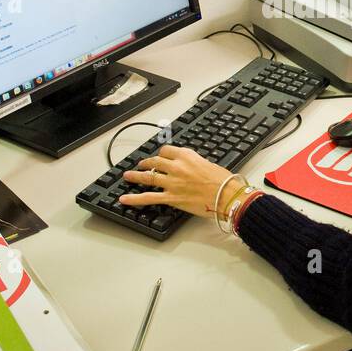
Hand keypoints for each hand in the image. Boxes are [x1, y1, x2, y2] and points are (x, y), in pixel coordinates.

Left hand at [118, 145, 245, 218]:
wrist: (227, 195)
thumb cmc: (223, 182)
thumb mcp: (208, 164)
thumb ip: (194, 164)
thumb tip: (188, 169)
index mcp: (186, 156)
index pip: (166, 151)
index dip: (161, 154)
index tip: (159, 156)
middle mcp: (176, 167)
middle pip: (155, 162)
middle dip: (146, 163)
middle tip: (142, 165)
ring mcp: (172, 183)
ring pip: (148, 177)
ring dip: (136, 176)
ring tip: (128, 176)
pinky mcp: (171, 198)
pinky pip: (148, 198)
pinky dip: (134, 199)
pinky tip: (124, 200)